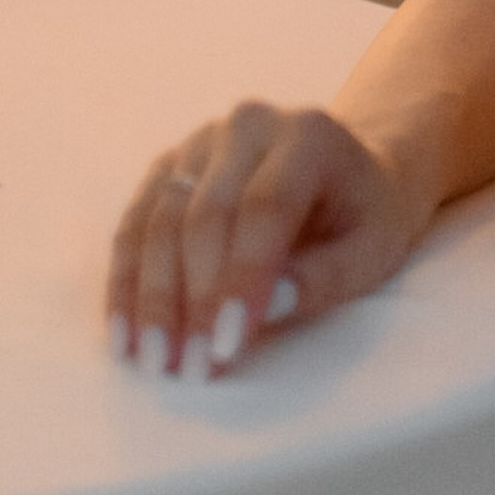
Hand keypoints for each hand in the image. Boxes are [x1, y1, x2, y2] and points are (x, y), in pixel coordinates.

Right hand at [106, 101, 423, 379]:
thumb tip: (268, 306)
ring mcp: (201, 141)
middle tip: (188, 370)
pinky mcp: (169, 165)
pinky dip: (126, 282)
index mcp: (308, 134)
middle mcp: (248, 125)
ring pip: (159, 220)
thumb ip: (324, 277)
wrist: (344, 171)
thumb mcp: (370, 251)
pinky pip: (135, 223)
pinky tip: (124, 334)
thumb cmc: (363, 218)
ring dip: (151, 299)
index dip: (243, 278)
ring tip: (151, 363)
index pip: (266, 206)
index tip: (228, 346)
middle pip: (205, 215)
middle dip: (193, 301)